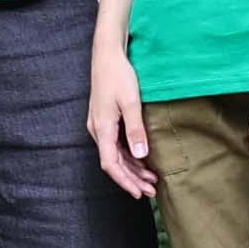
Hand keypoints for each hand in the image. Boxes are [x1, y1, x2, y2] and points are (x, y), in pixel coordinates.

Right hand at [88, 37, 155, 200]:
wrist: (107, 54)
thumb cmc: (118, 75)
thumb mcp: (131, 102)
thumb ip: (135, 130)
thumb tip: (141, 155)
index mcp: (102, 128)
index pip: (110, 164)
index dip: (125, 181)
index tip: (139, 193)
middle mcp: (97, 129)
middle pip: (113, 163)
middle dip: (131, 179)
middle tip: (151, 191)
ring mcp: (100, 125)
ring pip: (115, 155)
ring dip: (132, 169)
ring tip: (150, 180)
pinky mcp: (104, 119)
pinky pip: (115, 145)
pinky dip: (129, 156)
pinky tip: (142, 160)